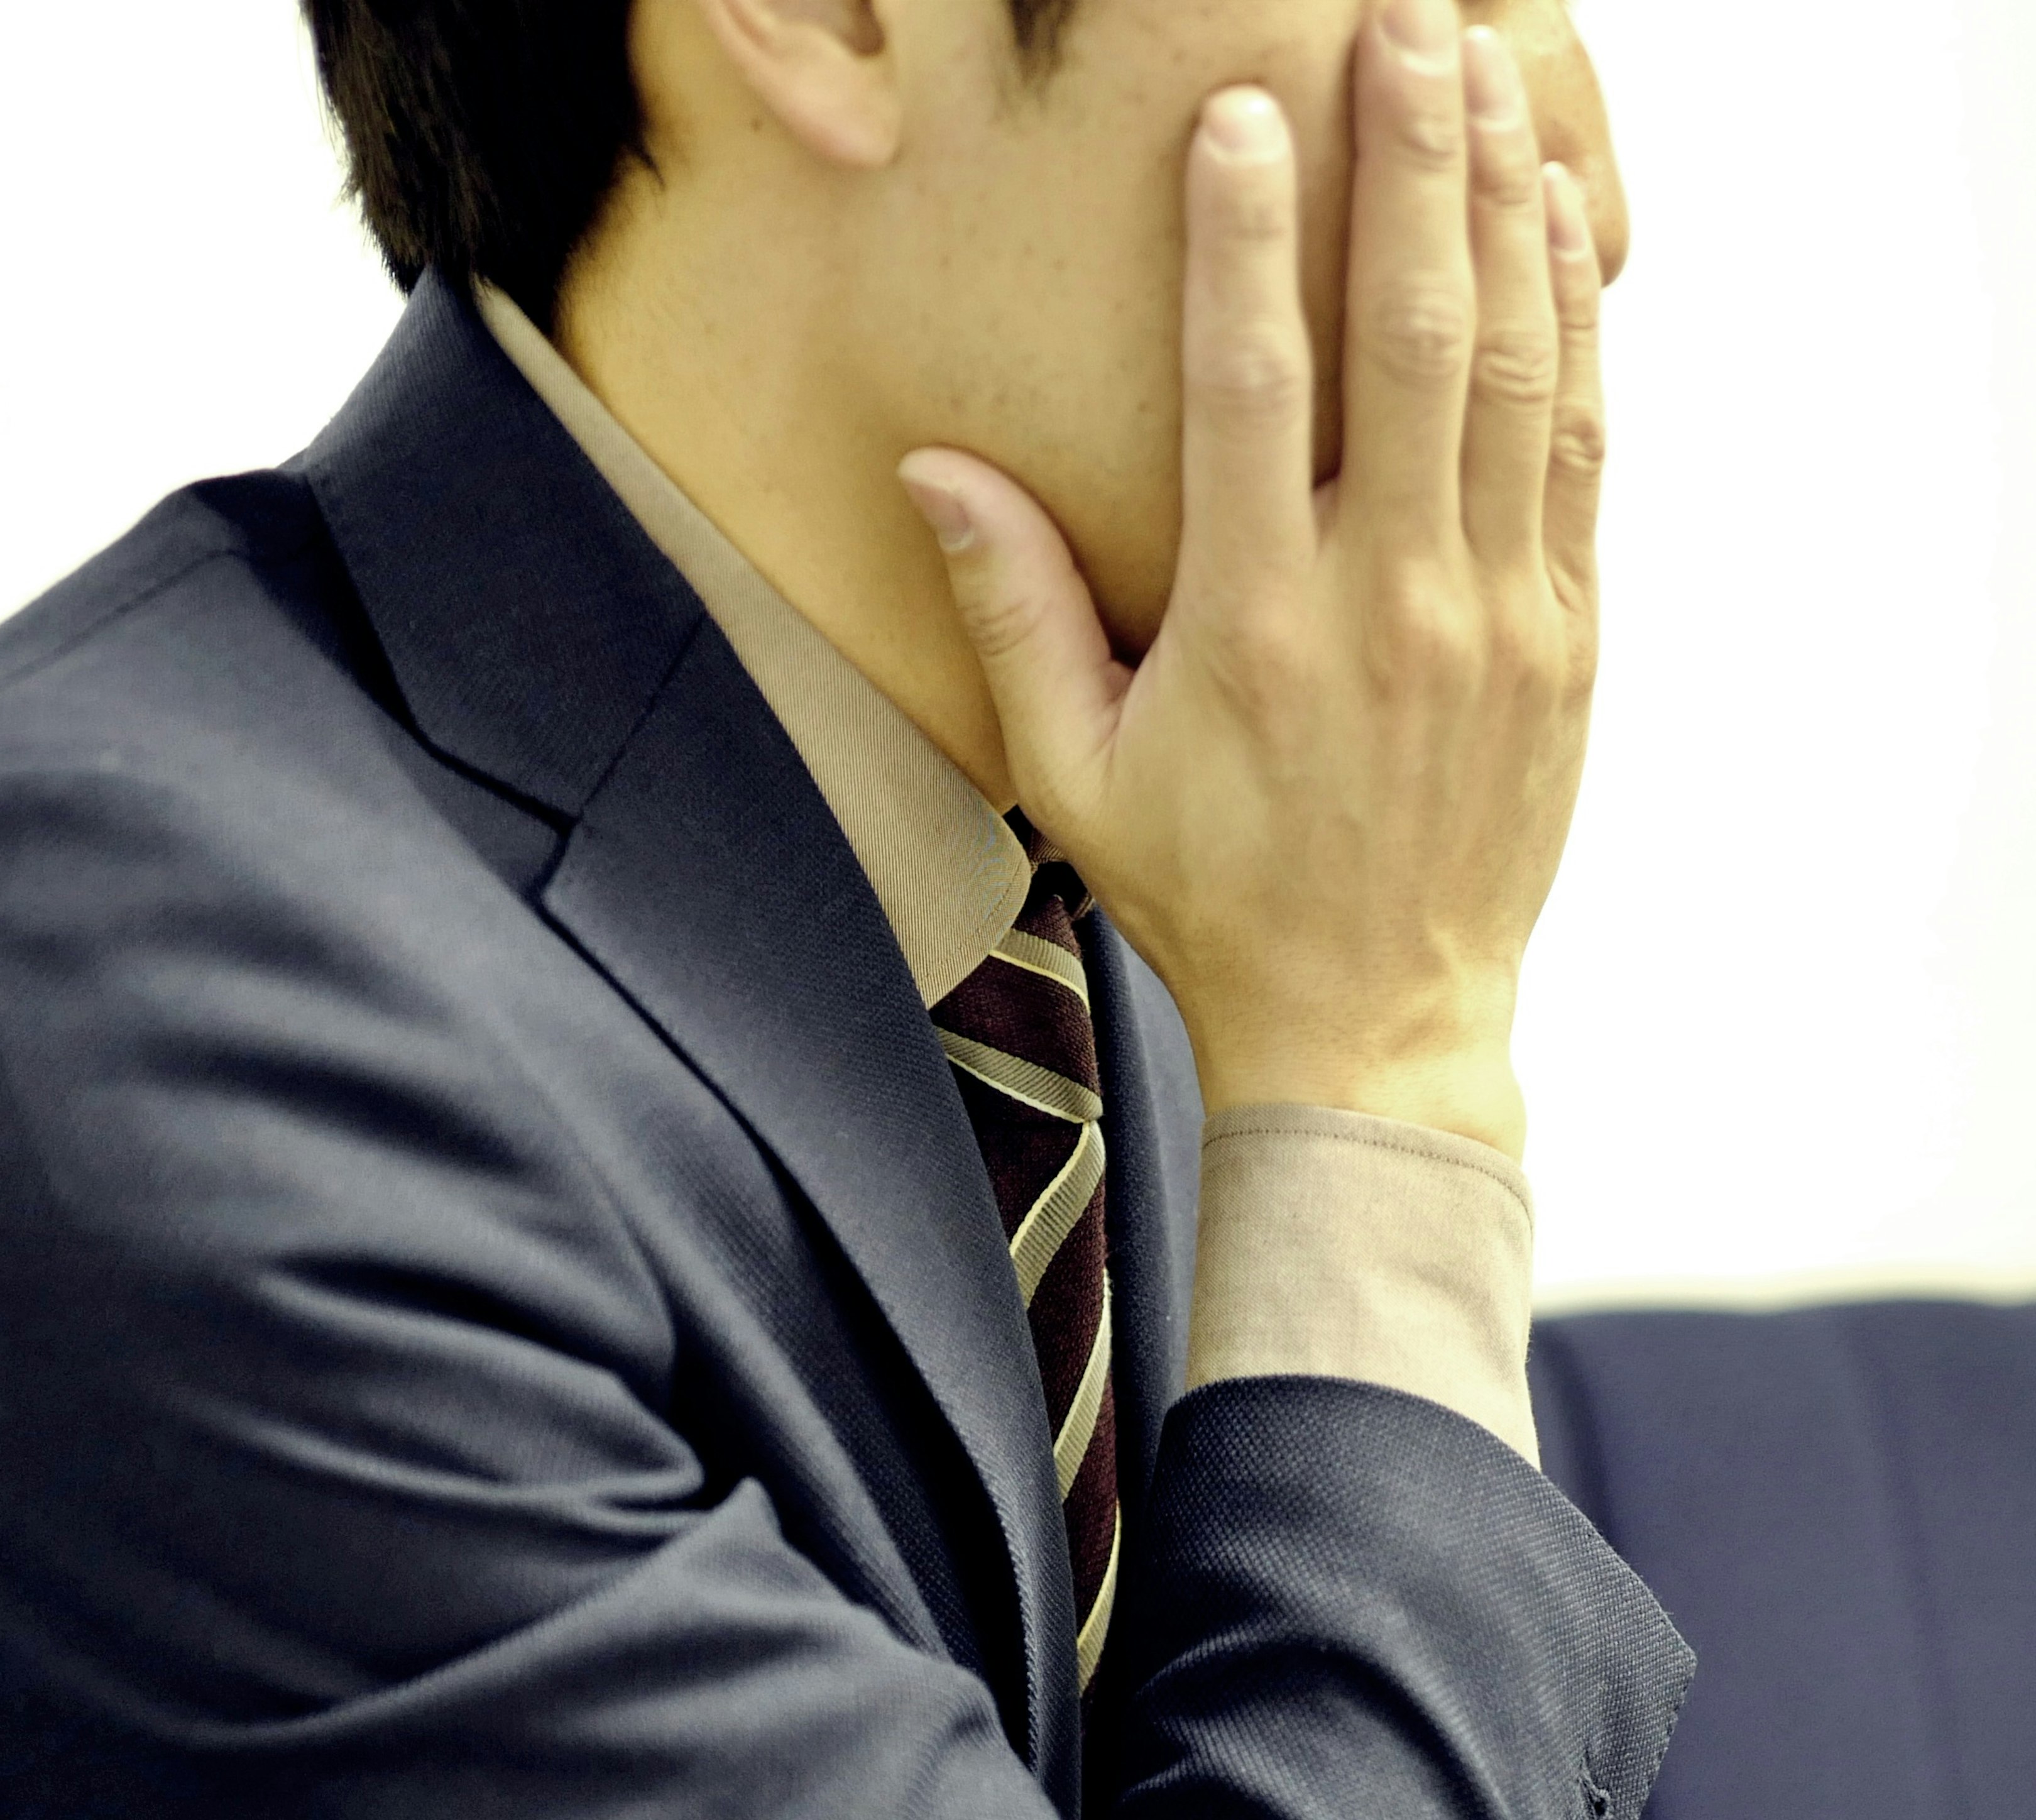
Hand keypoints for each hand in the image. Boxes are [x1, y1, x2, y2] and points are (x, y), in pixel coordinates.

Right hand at [898, 6, 1602, 1157]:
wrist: (1375, 1028)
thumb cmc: (1216, 902)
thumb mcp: (1080, 779)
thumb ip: (1015, 614)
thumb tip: (937, 471)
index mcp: (1255, 626)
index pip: (1250, 384)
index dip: (1247, 236)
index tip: (1244, 117)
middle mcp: (1386, 602)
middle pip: (1409, 336)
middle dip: (1408, 161)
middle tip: (1405, 25)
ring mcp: (1493, 614)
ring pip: (1510, 368)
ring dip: (1501, 207)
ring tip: (1485, 71)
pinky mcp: (1563, 636)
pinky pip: (1574, 448)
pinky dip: (1571, 323)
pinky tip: (1555, 219)